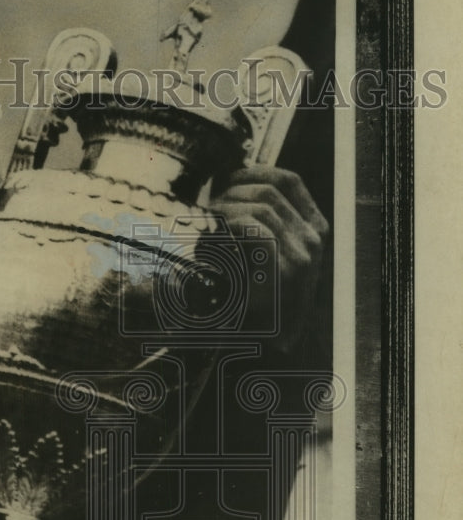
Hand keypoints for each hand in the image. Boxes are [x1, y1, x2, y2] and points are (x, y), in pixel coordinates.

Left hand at [210, 165, 328, 352]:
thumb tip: (228, 185)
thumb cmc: (249, 300)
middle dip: (232, 192)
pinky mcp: (290, 269)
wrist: (257, 347)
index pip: (289, 180)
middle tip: (206, 208)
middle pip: (270, 190)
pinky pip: (257, 229)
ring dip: (227, 210)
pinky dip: (230, 227)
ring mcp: (306, 254)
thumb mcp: (254, 252)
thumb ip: (253, 221)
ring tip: (206, 226)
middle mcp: (314, 238)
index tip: (225, 179)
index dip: (254, 172)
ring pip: (261, 206)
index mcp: (313, 229)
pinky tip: (213, 238)